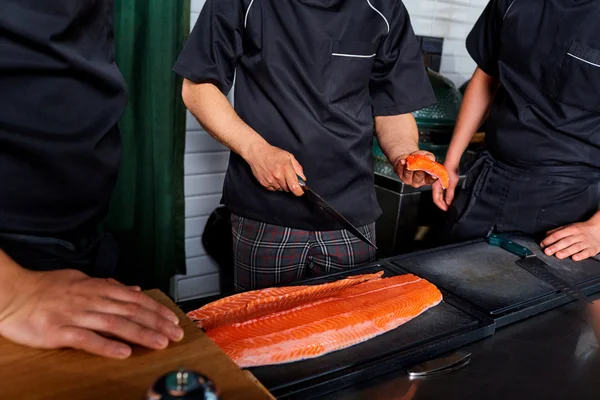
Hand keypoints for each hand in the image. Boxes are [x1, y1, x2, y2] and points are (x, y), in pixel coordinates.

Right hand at [0, 269, 183, 358]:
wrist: (12, 294)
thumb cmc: (46, 287)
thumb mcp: (82, 280)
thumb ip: (109, 285)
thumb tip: (134, 289)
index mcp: (97, 287)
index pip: (135, 299)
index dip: (157, 310)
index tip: (173, 320)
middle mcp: (91, 300)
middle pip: (131, 312)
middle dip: (157, 324)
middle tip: (176, 334)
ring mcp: (76, 315)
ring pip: (116, 324)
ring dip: (141, 334)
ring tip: (160, 343)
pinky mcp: (59, 332)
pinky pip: (87, 340)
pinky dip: (107, 347)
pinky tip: (124, 353)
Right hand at [245, 142, 305, 195]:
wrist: (257, 153)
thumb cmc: (273, 153)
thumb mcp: (289, 156)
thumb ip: (298, 168)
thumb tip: (303, 179)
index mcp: (285, 168)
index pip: (294, 186)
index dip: (299, 191)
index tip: (301, 191)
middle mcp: (277, 176)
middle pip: (288, 189)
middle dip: (290, 185)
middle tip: (287, 176)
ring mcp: (270, 181)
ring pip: (281, 189)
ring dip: (282, 185)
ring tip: (278, 174)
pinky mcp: (264, 184)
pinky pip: (273, 189)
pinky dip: (275, 185)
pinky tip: (273, 177)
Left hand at [393, 150, 437, 187]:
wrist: (408, 156)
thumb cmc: (419, 159)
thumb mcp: (427, 156)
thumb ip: (430, 157)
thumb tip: (430, 159)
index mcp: (426, 178)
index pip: (430, 180)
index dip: (432, 178)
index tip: (433, 175)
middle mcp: (417, 181)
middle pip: (418, 178)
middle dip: (419, 171)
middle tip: (419, 165)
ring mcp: (407, 179)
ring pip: (408, 174)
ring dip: (409, 166)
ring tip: (409, 160)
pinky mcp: (399, 175)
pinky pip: (399, 170)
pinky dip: (401, 164)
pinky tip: (402, 160)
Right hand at [432, 163, 459, 210]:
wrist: (452, 162)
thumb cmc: (450, 171)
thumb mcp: (451, 184)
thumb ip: (449, 194)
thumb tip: (448, 203)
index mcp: (436, 187)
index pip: (436, 199)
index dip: (441, 205)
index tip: (446, 209)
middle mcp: (435, 186)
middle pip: (437, 198)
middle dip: (442, 204)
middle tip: (449, 208)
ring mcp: (438, 184)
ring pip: (439, 195)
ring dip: (443, 200)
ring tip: (449, 204)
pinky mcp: (442, 182)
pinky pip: (442, 192)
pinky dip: (445, 196)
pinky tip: (449, 197)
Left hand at [540, 217, 599, 260]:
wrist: (599, 229)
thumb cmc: (580, 230)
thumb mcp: (568, 227)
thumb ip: (556, 232)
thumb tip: (545, 237)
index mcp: (571, 229)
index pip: (558, 234)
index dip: (549, 240)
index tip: (543, 245)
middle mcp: (578, 235)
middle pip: (566, 241)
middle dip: (555, 247)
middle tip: (547, 252)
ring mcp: (586, 242)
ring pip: (575, 247)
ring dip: (566, 251)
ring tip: (558, 255)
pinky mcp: (592, 249)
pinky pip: (586, 252)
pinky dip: (580, 255)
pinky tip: (574, 258)